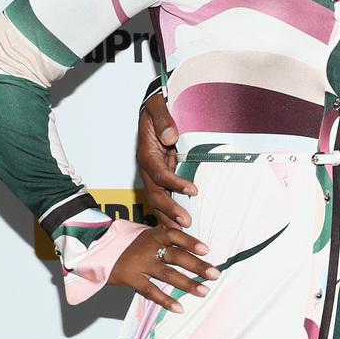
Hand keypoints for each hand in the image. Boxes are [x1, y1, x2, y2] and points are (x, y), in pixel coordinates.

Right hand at [110, 226, 218, 309]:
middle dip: (197, 266)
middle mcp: (147, 249)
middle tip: (215, 274)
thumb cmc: (128, 244)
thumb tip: (197, 248)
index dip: (190, 242)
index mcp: (153, 235)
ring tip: (204, 292)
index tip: (206, 250)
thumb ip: (167, 240)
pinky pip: (151, 291)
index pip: (174, 235)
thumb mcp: (146, 236)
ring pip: (167, 275)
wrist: (95, 251)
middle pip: (176, 256)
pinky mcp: (130, 279)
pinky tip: (180, 308)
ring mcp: (139, 264)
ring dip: (187, 284)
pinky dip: (166, 300)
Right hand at [136, 93, 206, 255]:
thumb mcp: (157, 107)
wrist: (151, 108)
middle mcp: (148, 167)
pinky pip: (164, 196)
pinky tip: (179, 227)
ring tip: (184, 232)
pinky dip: (170, 212)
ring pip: (158, 199)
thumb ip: (163, 120)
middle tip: (187, 223)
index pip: (159, 173)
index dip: (174, 183)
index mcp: (146, 153)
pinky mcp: (161, 176)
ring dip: (169, 216)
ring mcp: (153, 173)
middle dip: (170, 209)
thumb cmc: (155, 107)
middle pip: (155, 193)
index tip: (193, 191)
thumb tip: (170, 136)